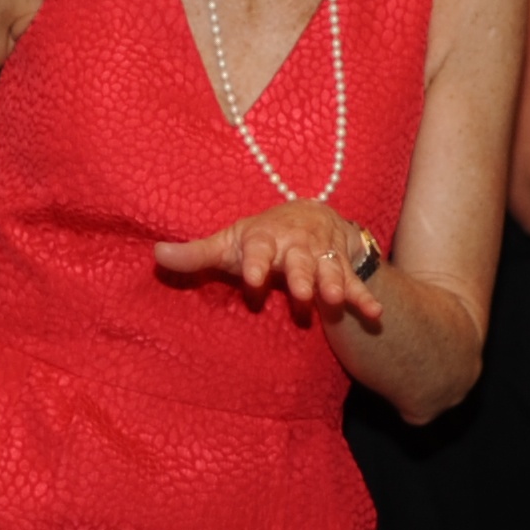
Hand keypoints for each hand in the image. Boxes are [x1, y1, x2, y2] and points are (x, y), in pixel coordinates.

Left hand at [153, 200, 386, 328]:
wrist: (310, 216)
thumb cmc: (260, 238)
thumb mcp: (229, 242)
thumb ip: (195, 254)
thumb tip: (154, 255)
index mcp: (264, 238)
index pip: (257, 249)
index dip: (254, 265)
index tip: (251, 283)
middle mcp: (295, 244)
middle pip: (298, 260)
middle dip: (300, 276)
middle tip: (301, 294)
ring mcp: (322, 256)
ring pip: (329, 270)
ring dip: (334, 284)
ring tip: (334, 302)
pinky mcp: (343, 267)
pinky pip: (357, 283)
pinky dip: (366, 297)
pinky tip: (375, 314)